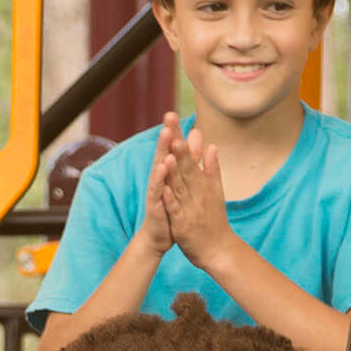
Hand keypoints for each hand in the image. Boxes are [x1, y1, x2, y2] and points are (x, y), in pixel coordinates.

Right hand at [135, 115, 181, 254]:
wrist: (157, 237)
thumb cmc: (169, 209)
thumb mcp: (180, 183)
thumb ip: (187, 162)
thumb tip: (195, 140)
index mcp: (167, 174)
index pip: (170, 150)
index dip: (173, 132)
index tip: (173, 113)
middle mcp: (159, 179)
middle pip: (162, 153)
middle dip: (166, 136)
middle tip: (168, 117)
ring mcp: (156, 191)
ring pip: (159, 169)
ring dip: (162, 152)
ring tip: (167, 136)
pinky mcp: (155, 204)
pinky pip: (158, 190)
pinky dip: (160, 178)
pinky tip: (163, 167)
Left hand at [161, 126, 237, 271]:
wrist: (219, 250)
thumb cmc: (215, 221)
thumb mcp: (216, 192)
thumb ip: (213, 169)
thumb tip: (212, 146)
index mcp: (203, 185)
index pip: (191, 160)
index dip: (183, 142)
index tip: (175, 124)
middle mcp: (197, 193)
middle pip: (186, 169)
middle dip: (180, 149)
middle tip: (172, 130)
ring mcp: (190, 208)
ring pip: (181, 187)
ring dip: (175, 170)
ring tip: (169, 153)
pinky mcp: (183, 224)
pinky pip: (176, 210)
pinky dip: (171, 199)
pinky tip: (164, 188)